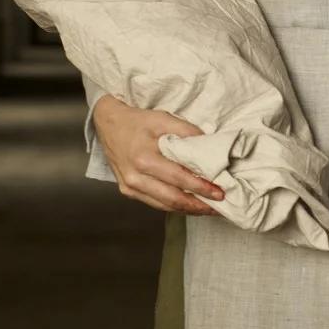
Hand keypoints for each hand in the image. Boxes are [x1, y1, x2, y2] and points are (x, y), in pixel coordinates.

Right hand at [92, 94, 224, 214]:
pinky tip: (187, 205)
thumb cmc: (137, 121)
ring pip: (163, 205)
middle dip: (198, 205)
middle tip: (217, 207)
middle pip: (171, 198)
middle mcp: (135, 177)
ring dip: (187, 209)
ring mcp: (129, 186)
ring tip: (206, 209)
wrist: (109, 124)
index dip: (200, 188)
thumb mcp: (162, 118)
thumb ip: (186, 132)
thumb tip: (208, 147)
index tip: (219, 192)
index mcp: (144, 158)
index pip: (179, 178)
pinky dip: (172, 206)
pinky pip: (154, 203)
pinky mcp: (127, 190)